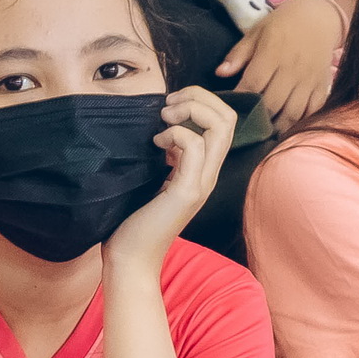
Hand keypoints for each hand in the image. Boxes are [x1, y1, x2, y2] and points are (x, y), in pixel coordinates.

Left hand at [106, 86, 235, 266]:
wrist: (130, 259)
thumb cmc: (134, 221)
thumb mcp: (154, 178)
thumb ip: (167, 155)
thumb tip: (164, 130)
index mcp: (203, 170)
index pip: (224, 122)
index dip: (201, 101)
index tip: (169, 107)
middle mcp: (208, 175)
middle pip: (228, 119)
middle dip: (199, 98)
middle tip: (168, 106)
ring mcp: (201, 183)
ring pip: (220, 128)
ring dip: (189, 111)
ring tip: (163, 121)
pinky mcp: (187, 192)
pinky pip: (195, 147)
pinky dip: (176, 135)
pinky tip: (156, 146)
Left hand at [216, 0, 347, 129]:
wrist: (318, 17)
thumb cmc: (282, 24)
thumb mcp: (257, 32)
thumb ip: (238, 54)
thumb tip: (219, 74)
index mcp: (272, 54)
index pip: (253, 84)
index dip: (240, 100)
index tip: (229, 110)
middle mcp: (292, 69)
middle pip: (272, 104)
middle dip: (257, 118)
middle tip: (245, 126)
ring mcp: (309, 80)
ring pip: (293, 113)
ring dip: (278, 127)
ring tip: (264, 132)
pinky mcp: (322, 86)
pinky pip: (313, 111)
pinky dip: (300, 123)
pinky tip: (287, 127)